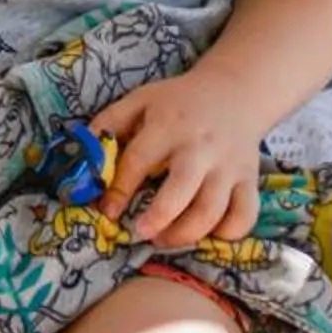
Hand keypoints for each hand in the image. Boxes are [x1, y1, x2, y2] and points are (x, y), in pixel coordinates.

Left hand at [92, 68, 265, 251]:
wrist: (234, 93)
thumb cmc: (178, 103)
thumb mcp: (141, 100)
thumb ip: (109, 123)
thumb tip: (82, 155)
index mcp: (168, 124)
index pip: (139, 159)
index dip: (119, 189)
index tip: (107, 212)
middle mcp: (200, 147)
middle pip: (183, 188)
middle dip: (159, 217)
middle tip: (141, 232)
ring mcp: (229, 166)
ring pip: (213, 209)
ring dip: (186, 233)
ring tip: (164, 239)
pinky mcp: (249, 180)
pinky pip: (244, 215)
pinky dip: (228, 233)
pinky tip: (206, 234)